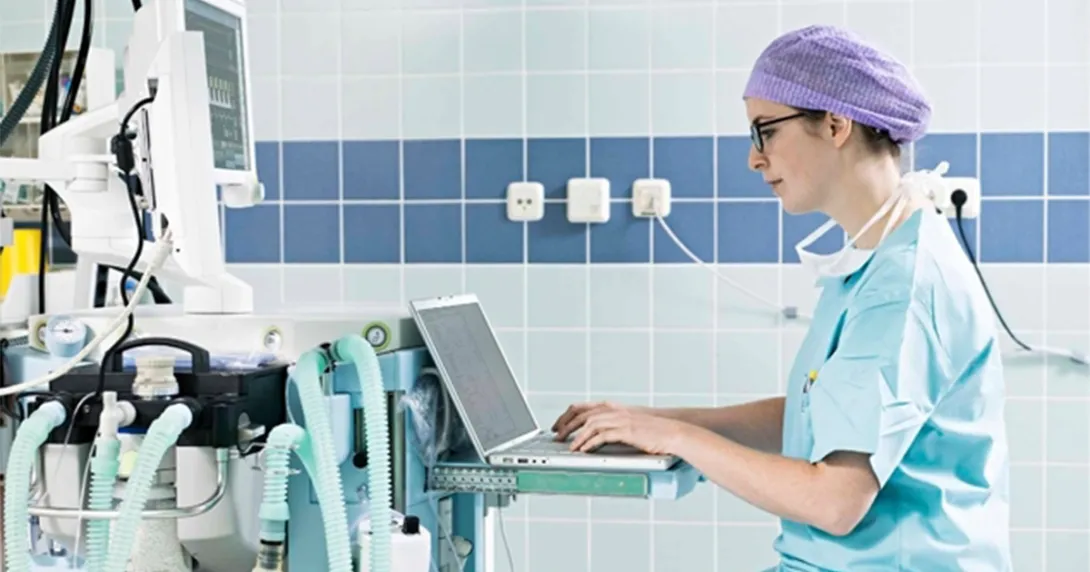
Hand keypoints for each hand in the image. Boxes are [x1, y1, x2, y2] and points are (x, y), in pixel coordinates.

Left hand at [568, 408, 687, 455]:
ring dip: (577, 437)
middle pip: (583, 415)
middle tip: (557, 437)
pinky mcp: (626, 430)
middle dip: (567, 426)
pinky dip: (591, 443)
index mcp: (612, 408)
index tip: (557, 426)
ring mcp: (620, 419)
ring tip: (569, 448)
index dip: (566, 416)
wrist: (671, 431)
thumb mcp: (628, 424)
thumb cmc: (652, 430)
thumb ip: (612, 426)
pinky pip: (603, 435)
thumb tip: (596, 436)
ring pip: (591, 424)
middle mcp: (614, 410)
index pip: (582, 407)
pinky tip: (585, 450)